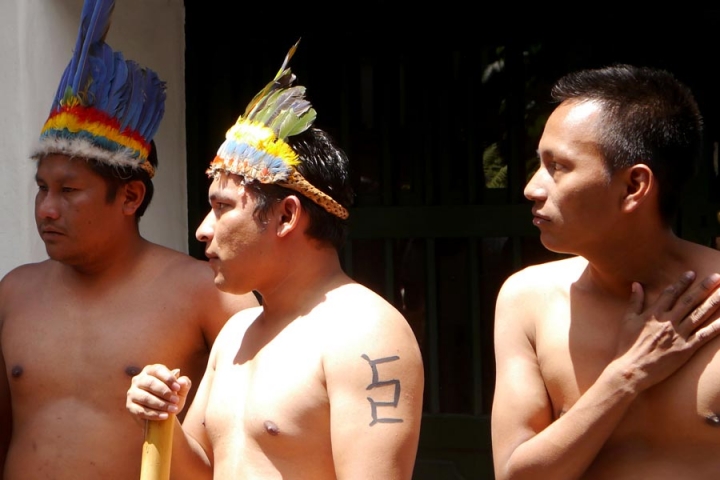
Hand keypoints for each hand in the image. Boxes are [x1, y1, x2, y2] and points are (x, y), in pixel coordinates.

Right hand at [126, 364, 190, 420]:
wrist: (164, 415)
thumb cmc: (172, 397)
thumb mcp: (181, 390)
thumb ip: (184, 383)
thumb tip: (182, 381)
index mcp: (151, 370)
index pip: (158, 370)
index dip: (168, 378)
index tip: (178, 388)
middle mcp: (139, 379)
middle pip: (150, 383)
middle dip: (165, 392)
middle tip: (176, 400)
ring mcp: (132, 393)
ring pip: (146, 398)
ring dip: (161, 404)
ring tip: (173, 409)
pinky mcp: (130, 406)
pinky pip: (141, 411)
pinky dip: (154, 414)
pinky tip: (164, 416)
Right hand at [614, 271, 719, 391]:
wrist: (632, 369)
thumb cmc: (627, 346)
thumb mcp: (628, 320)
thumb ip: (635, 302)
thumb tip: (636, 284)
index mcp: (654, 313)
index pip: (671, 293)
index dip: (682, 282)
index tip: (692, 273)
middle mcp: (669, 321)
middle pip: (690, 300)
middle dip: (704, 287)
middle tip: (716, 276)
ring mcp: (679, 334)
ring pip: (700, 315)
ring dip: (714, 302)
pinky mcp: (686, 349)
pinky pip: (704, 336)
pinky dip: (716, 327)